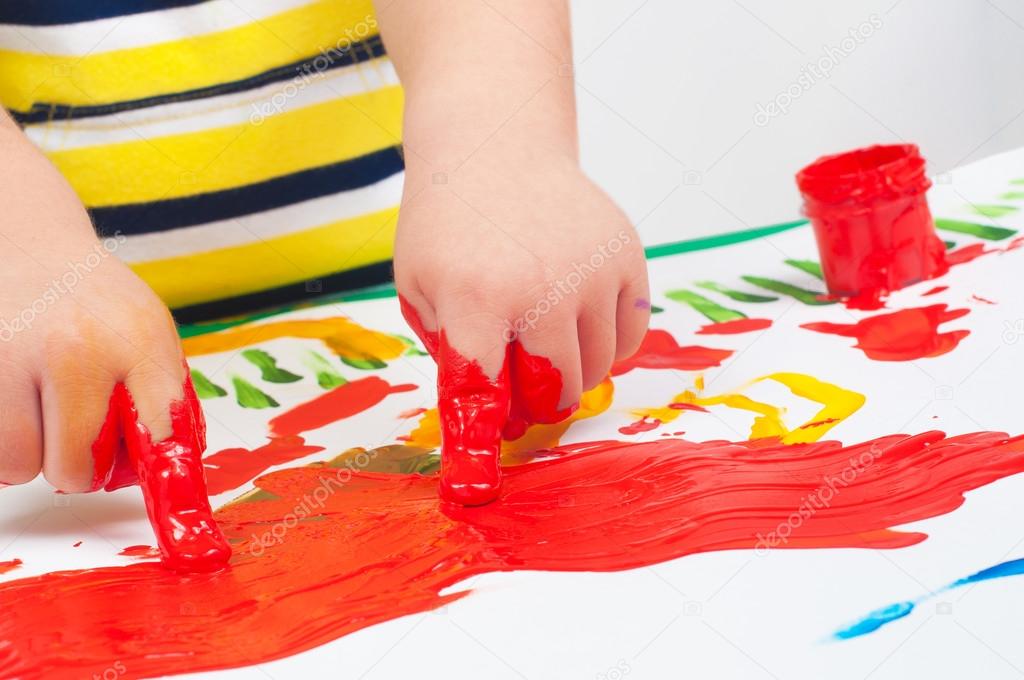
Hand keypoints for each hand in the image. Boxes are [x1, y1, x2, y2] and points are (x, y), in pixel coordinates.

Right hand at [0, 125, 228, 569]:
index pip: (160, 431)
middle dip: (81, 463)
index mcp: (138, 342)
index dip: (163, 480)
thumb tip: (172, 474)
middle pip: (76, 468)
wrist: (26, 246)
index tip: (186, 533)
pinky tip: (12, 399)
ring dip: (32, 453)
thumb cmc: (99, 305)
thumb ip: (162, 400)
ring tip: (41, 406)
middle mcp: (73, 349)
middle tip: (79, 425)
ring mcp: (10, 357)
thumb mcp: (151, 335)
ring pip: (20, 466)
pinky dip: (1, 441)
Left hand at [396, 152, 649, 502]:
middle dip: (532, 405)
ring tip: (541, 342)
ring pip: (597, 370)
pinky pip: (629, 338)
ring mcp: (592, 271)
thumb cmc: (448, 222)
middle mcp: (542, 287)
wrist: (495, 143)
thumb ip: (451, 353)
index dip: (479, 443)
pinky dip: (605, 348)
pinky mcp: (627, 258)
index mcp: (476, 297)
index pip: (482, 393)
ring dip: (567, 376)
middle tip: (516, 389)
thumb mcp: (419, 286)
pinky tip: (575, 323)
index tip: (477, 485)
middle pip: (554, 392)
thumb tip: (489, 417)